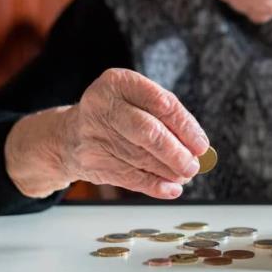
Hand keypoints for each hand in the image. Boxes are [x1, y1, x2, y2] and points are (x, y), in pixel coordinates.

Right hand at [5, 68, 208, 198]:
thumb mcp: (136, 101)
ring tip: (185, 175)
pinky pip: (129, 177)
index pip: (161, 103)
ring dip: (169, 171)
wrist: (69, 135)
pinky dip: (154, 185)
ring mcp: (94, 134)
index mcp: (119, 82)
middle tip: (194, 166)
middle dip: (176, 153)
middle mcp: (103, 105)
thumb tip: (197, 147)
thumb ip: (166, 118)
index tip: (201, 145)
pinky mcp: (91, 161)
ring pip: (141, 157)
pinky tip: (170, 189)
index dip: (186, 127)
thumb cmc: (117, 115)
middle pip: (148, 132)